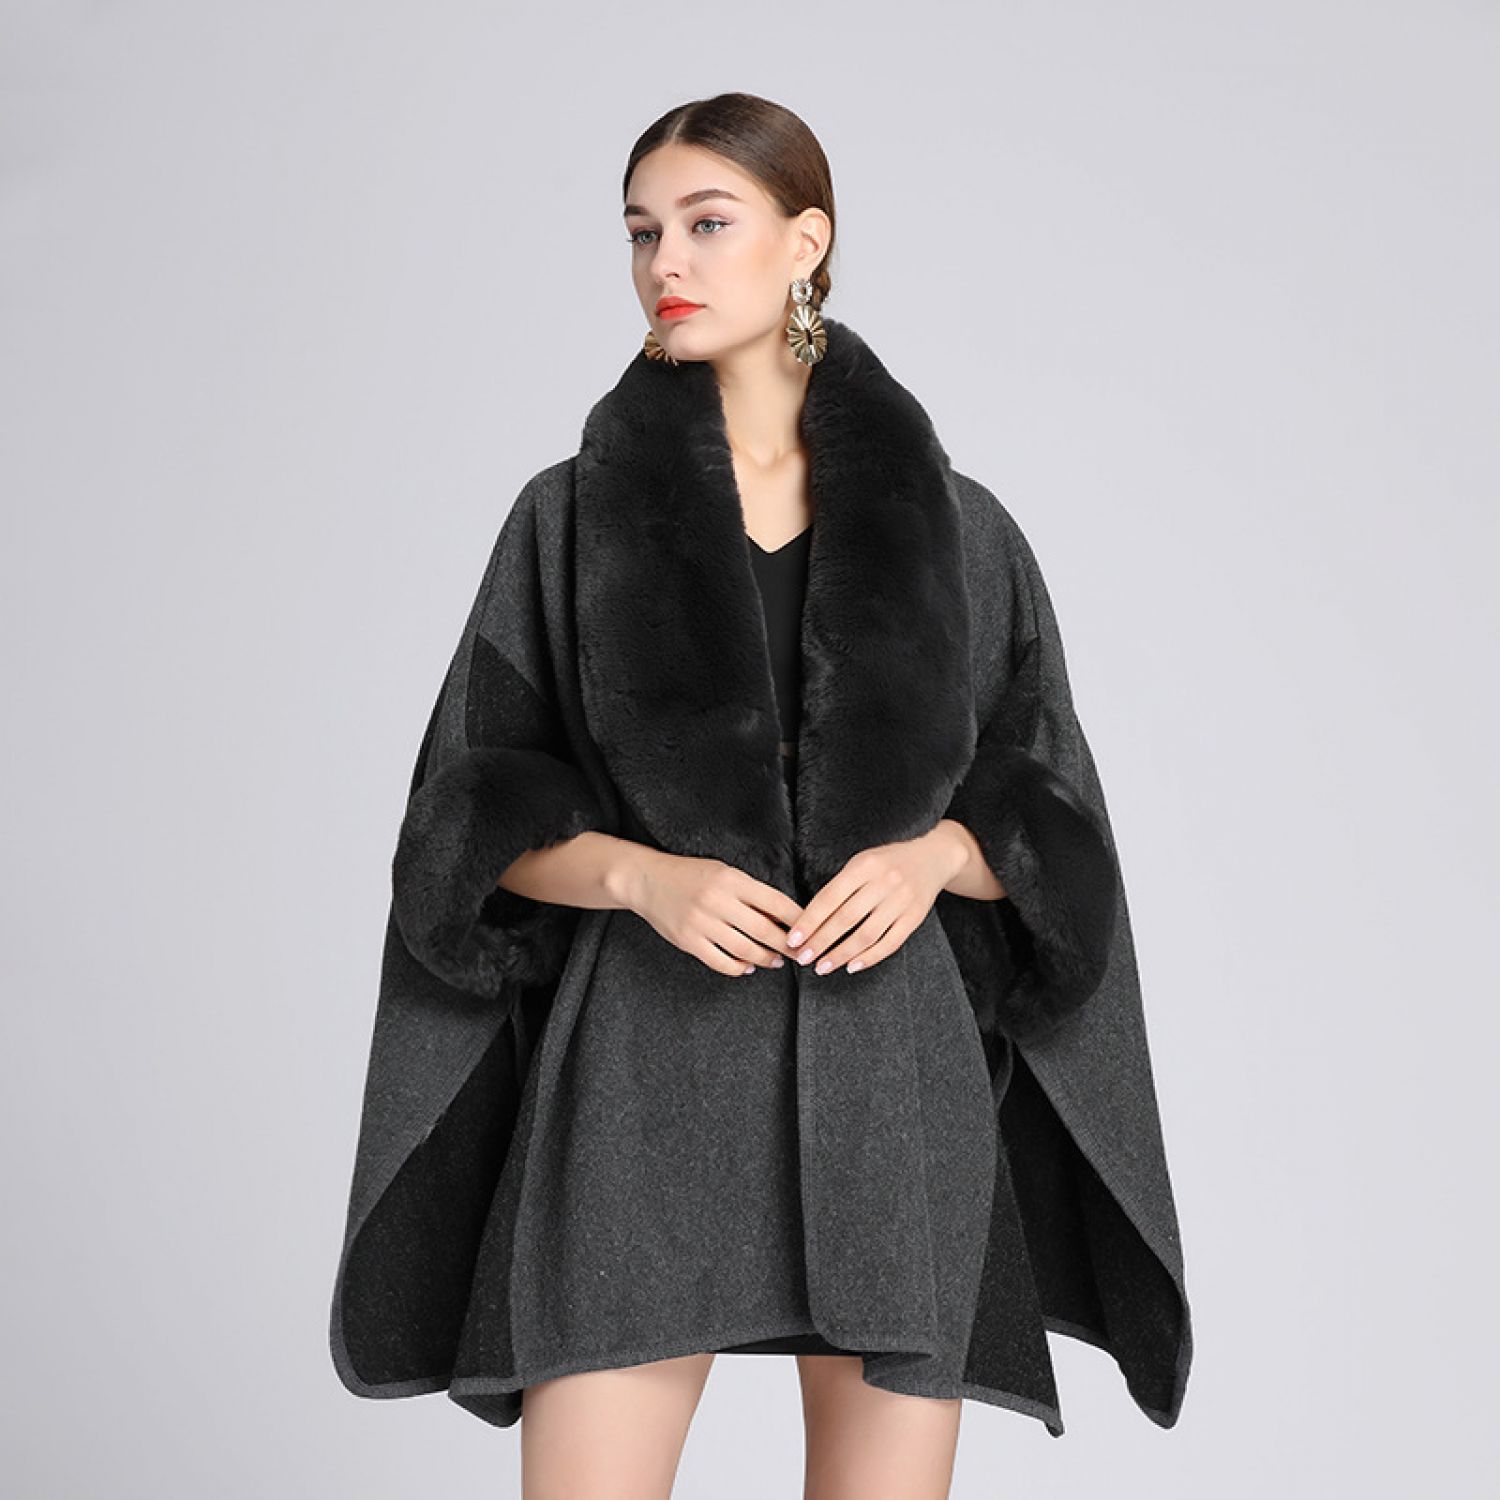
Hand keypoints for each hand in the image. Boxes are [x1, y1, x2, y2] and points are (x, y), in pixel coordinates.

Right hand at [621, 848, 803, 976]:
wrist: (647, 880)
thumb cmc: (690, 875)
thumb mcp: (723, 873)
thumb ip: (751, 893)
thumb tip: (784, 917)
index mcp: (732, 880)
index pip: (776, 902)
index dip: (798, 920)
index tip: (812, 930)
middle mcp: (718, 901)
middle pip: (765, 930)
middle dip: (789, 946)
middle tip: (802, 955)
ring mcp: (702, 923)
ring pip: (745, 950)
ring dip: (766, 959)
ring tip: (776, 961)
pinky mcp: (689, 941)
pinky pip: (721, 962)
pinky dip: (739, 968)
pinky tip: (747, 967)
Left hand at [782, 823, 970, 975]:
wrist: (933, 856)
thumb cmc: (887, 861)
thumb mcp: (863, 862)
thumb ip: (840, 886)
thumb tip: (810, 920)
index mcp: (864, 865)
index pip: (830, 897)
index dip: (810, 920)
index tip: (793, 939)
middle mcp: (884, 882)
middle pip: (846, 918)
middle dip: (820, 941)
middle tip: (802, 958)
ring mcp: (902, 901)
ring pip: (866, 935)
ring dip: (841, 955)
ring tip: (822, 967)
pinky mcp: (915, 917)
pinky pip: (890, 943)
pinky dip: (869, 957)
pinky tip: (852, 966)